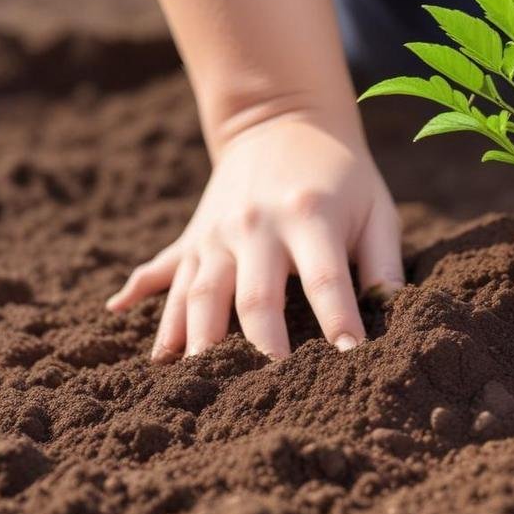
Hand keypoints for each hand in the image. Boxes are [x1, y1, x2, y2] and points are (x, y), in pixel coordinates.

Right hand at [106, 113, 402, 360]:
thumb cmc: (342, 176)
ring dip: (196, 342)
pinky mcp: (192, 239)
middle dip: (260, 346)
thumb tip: (395, 313)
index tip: (348, 359)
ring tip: (197, 385)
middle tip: (267, 394)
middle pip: (252, 297)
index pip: (325, 280)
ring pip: (198, 295)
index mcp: (308, 216)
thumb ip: (384, 262)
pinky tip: (118, 316)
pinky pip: (162, 273)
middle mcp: (255, 226)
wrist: (282, 119)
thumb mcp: (376, 207)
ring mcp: (216, 234)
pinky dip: (140, 296)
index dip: (338, 321)